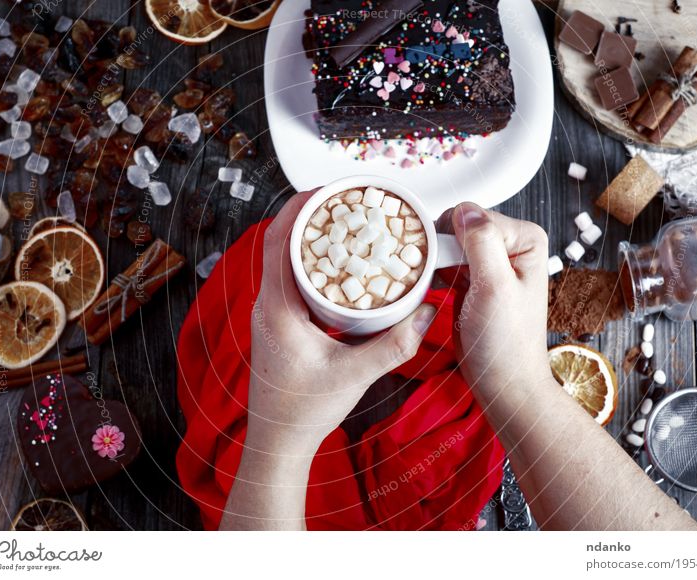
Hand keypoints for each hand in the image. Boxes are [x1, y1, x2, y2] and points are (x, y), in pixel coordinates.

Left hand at [246, 191, 435, 458]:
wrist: (278, 440)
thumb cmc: (303, 411)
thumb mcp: (354, 376)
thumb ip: (393, 345)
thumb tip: (428, 315)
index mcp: (277, 308)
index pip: (277, 241)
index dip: (299, 208)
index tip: (327, 189)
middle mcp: (268, 305)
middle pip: (280, 243)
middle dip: (309, 216)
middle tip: (344, 201)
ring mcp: (271, 314)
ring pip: (283, 260)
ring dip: (308, 238)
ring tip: (343, 225)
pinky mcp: (280, 323)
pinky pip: (290, 279)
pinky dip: (310, 263)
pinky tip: (337, 267)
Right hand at [443, 203, 551, 400]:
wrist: (502, 380)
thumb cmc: (506, 343)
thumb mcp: (495, 287)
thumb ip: (482, 243)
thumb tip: (465, 210)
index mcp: (525, 239)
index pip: (474, 214)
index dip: (454, 237)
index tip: (446, 264)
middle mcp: (511, 247)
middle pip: (460, 226)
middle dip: (444, 248)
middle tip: (438, 276)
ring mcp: (491, 263)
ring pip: (450, 243)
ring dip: (436, 260)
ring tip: (435, 282)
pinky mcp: (474, 280)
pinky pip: (447, 262)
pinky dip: (435, 271)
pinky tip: (433, 286)